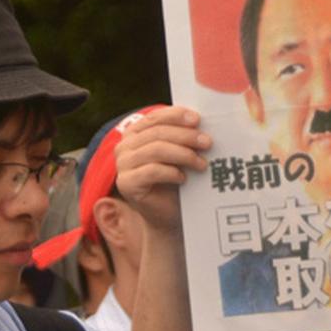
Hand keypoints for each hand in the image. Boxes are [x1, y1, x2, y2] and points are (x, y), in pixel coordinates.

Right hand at [114, 106, 210, 231]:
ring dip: (183, 154)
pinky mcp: (126, 183)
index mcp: (136, 133)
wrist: (168, 215)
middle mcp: (125, 146)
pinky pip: (152, 171)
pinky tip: (184, 178)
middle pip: (157, 133)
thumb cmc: (176, 181)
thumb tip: (202, 123)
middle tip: (207, 142)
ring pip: (156, 150)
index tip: (198, 119)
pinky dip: (172, 172)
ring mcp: (122, 165)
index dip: (176, 116)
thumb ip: (184, 137)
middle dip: (186, 136)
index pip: (155, 117)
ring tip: (202, 163)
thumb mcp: (180, 154)